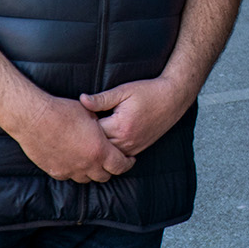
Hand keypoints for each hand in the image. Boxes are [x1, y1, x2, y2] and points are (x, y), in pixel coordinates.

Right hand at [8, 95, 133, 182]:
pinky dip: (74, 170)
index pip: (120, 166)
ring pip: (87, 178)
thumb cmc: (62, 111)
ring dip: (91, 171)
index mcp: (99, 150)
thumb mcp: (89, 114)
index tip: (129, 159)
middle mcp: (86, 165)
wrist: (33, 118)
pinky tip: (73, 160)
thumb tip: (107, 128)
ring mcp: (70, 170)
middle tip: (111, 160)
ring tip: (91, 160)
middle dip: (110, 168)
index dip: (128, 163)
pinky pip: (69, 176)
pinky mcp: (55, 171)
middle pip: (104, 176)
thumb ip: (102, 126)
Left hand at [80, 78, 194, 156]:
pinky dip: (109, 150)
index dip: (82, 125)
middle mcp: (126, 141)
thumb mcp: (123, 91)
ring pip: (107, 154)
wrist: (172, 99)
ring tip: (88, 137)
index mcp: (120, 126)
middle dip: (87, 139)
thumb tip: (81, 100)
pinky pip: (118, 156)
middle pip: (98, 147)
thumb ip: (101, 99)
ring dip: (98, 147)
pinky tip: (102, 142)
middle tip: (77, 130)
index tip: (76, 118)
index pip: (92, 132)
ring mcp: (133, 147)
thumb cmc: (148, 92)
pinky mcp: (137, 149)